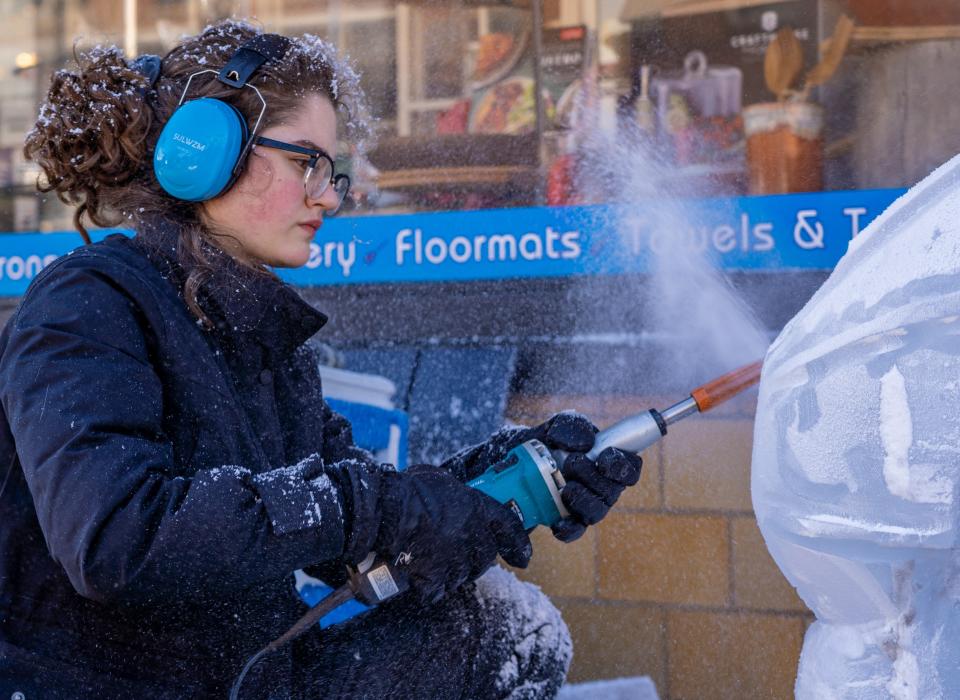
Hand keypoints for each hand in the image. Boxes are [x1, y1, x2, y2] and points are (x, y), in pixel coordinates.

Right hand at [373, 465, 530, 602]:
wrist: (389, 511)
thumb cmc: (411, 490)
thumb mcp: (441, 480)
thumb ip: (455, 493)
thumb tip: (453, 496)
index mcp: (477, 508)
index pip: (509, 526)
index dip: (518, 544)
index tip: (523, 558)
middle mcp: (472, 536)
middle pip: (485, 558)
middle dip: (475, 558)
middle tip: (458, 553)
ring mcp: (455, 560)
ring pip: (462, 576)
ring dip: (451, 573)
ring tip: (434, 562)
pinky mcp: (435, 577)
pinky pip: (437, 589)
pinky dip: (429, 586)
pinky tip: (419, 577)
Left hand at [528, 412, 641, 542]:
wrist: (520, 459)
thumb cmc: (549, 441)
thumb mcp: (557, 426)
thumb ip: (573, 426)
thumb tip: (586, 443)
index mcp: (608, 461)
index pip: (631, 468)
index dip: (623, 466)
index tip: (605, 456)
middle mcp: (603, 487)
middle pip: (613, 491)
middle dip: (593, 477)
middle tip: (572, 463)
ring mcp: (587, 506)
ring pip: (596, 512)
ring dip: (582, 500)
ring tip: (565, 488)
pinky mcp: (568, 521)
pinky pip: (575, 531)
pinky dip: (568, 529)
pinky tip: (558, 523)